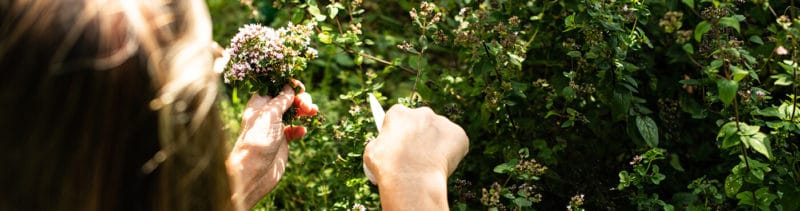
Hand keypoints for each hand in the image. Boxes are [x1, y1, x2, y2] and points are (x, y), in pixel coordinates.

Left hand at [226, 80, 317, 209]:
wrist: (255, 171)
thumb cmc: (259, 140)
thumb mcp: (271, 114)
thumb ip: (281, 100)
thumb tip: (289, 88)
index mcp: (259, 103)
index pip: (275, 86)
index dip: (288, 84)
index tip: (300, 88)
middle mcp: (267, 113)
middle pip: (287, 98)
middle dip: (300, 99)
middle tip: (309, 107)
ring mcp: (274, 127)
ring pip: (293, 113)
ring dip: (304, 111)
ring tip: (314, 112)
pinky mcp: (281, 141)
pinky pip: (294, 130)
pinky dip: (300, 128)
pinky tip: (302, 132)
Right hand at [363, 105, 468, 209]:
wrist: (411, 181)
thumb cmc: (388, 169)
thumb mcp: (371, 152)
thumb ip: (380, 142)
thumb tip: (385, 143)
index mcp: (399, 113)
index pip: (400, 117)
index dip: (400, 132)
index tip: (402, 143)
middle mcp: (422, 112)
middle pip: (422, 122)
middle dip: (421, 135)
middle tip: (418, 156)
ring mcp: (442, 122)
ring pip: (440, 132)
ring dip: (437, 144)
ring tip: (430, 164)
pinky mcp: (459, 134)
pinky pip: (456, 142)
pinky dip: (452, 153)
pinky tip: (442, 166)